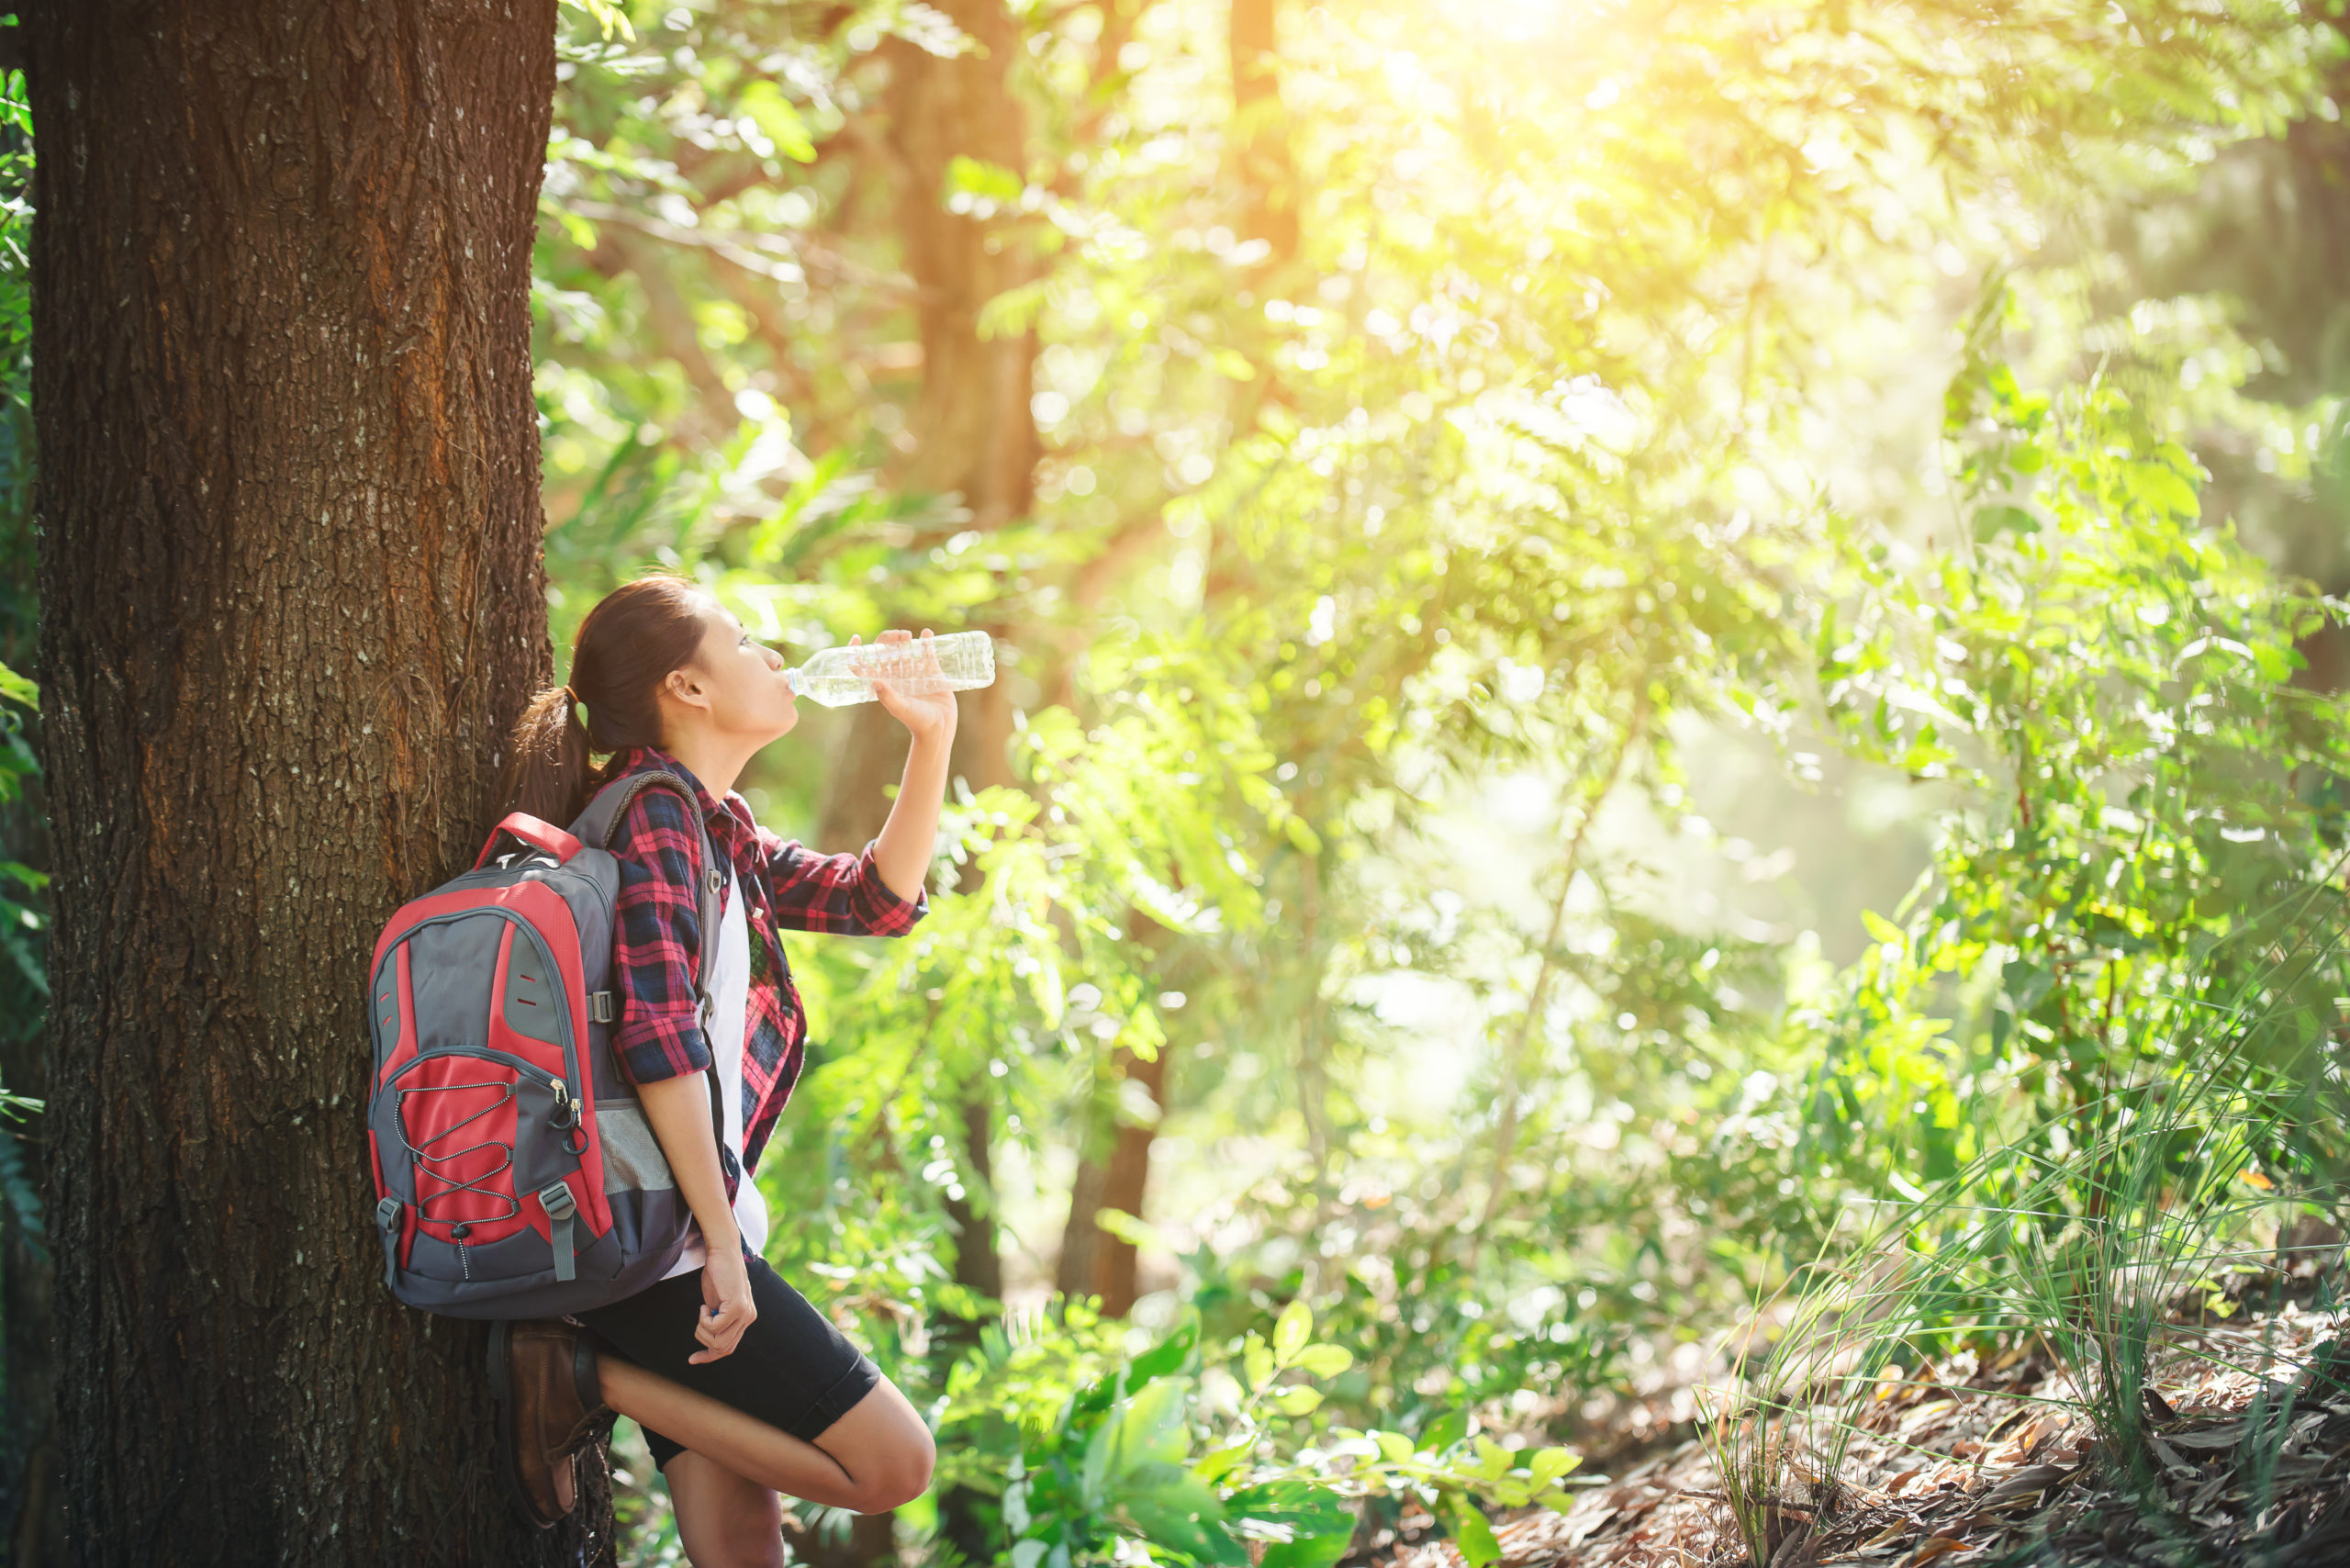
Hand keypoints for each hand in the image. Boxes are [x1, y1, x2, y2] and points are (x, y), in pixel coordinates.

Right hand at [690, 1243, 757, 1363]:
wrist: (723, 1252)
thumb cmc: (717, 1275)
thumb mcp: (716, 1304)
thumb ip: (717, 1321)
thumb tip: (708, 1342)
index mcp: (745, 1318)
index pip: (728, 1347)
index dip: (709, 1356)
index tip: (692, 1360)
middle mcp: (748, 1318)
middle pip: (723, 1348)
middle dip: (703, 1341)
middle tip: (699, 1320)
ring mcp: (745, 1314)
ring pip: (718, 1342)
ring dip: (703, 1330)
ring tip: (703, 1311)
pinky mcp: (737, 1308)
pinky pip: (715, 1327)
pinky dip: (703, 1320)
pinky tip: (704, 1305)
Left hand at [853, 628, 958, 746]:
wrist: (940, 728)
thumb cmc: (917, 721)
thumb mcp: (901, 708)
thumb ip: (888, 696)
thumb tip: (874, 681)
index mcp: (885, 684)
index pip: (865, 665)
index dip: (857, 652)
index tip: (856, 638)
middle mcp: (897, 677)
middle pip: (886, 652)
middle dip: (887, 641)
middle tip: (897, 636)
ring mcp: (914, 673)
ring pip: (905, 650)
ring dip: (904, 640)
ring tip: (907, 636)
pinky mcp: (931, 672)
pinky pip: (927, 653)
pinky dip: (926, 642)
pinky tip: (927, 633)